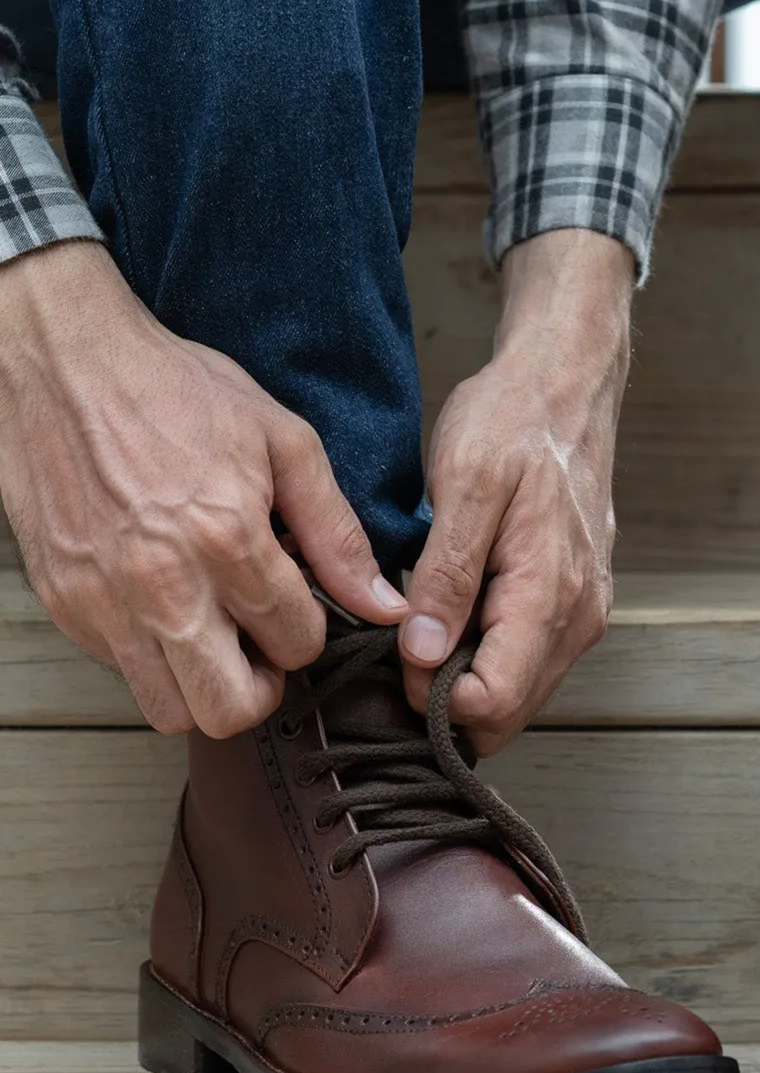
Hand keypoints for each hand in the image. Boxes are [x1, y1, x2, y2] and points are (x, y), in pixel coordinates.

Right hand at [0, 239, 406, 736]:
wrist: (62, 362)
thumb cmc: (176, 391)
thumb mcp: (284, 442)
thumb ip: (337, 534)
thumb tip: (385, 603)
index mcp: (226, 537)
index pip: (295, 644)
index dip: (309, 632)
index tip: (300, 605)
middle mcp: (161, 583)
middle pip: (230, 710)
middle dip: (263, 687)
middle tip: (265, 646)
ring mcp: (103, 601)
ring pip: (169, 711)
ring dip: (205, 685)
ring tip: (217, 632)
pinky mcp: (63, 605)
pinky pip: (120, 672)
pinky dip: (153, 658)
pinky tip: (168, 605)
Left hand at [399, 228, 632, 753]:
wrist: (566, 384)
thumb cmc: (515, 421)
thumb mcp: (465, 485)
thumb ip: (448, 577)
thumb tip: (423, 657)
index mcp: (550, 593)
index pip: (494, 702)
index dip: (433, 699)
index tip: (396, 661)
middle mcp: (579, 616)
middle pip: (510, 712)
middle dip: (450, 703)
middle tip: (399, 653)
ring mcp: (585, 610)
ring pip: (522, 690)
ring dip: (469, 681)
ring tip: (425, 631)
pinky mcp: (579, 599)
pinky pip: (532, 658)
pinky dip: (490, 655)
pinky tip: (458, 615)